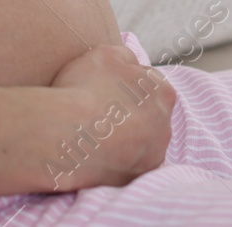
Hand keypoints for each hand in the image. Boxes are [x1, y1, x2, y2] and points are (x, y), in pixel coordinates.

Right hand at [44, 45, 174, 190]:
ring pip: (140, 141)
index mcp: (162, 93)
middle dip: (130, 111)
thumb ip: (125, 55)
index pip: (148, 83)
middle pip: (148, 114)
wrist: (66, 134)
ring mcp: (152, 155)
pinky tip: (95, 150)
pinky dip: (116, 158)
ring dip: (125, 136)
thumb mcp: (105, 54)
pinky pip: (128, 164)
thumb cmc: (85, 89)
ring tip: (94, 132)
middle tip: (100, 109)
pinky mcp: (135, 178)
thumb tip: (131, 64)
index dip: (125, 83)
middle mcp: (165, 126)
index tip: (105, 87)